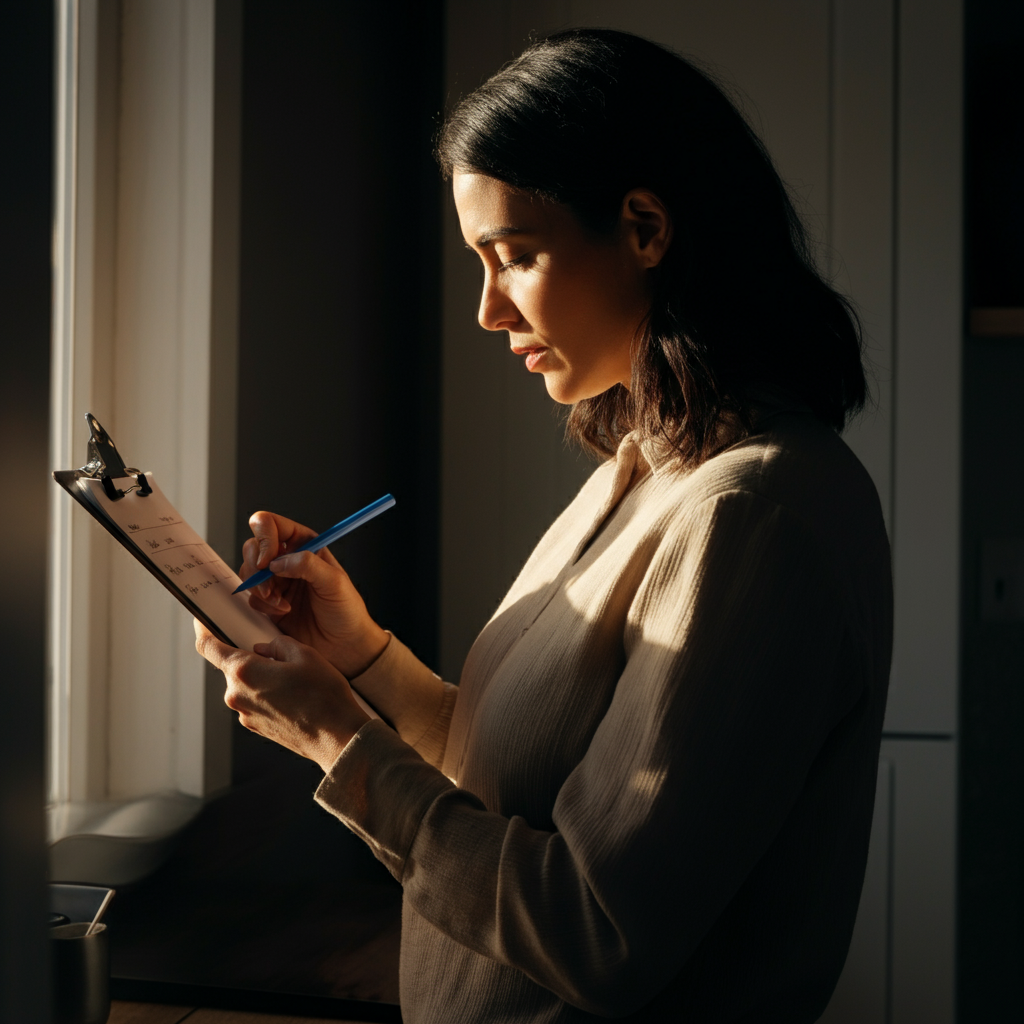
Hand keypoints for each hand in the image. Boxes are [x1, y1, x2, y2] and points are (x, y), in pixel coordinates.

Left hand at [194, 620, 369, 771]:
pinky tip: (294, 697)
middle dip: (253, 658)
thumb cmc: (323, 698)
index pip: (208, 646)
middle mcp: (237, 695)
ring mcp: (245, 714)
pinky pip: (255, 701)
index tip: (203, 622)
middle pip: (233, 666)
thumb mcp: (305, 654)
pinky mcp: (255, 727)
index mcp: (244, 671)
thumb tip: (266, 648)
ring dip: (263, 677)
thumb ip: (278, 644)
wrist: (337, 737)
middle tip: (283, 658)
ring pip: (246, 684)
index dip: (203, 630)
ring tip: (295, 682)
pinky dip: (269, 694)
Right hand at [241, 510, 388, 677]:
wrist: (343, 645)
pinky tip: (283, 611)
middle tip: (271, 587)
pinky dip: (262, 605)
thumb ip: (308, 565)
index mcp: (305, 544)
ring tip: (282, 603)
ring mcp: (276, 580)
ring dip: (260, 589)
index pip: (271, 525)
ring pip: (248, 571)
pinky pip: (251, 596)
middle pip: (252, 547)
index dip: (263, 538)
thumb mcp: (334, 582)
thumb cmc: (346, 611)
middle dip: (256, 567)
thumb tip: (278, 561)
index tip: (267, 561)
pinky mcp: (268, 602)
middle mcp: (288, 559)